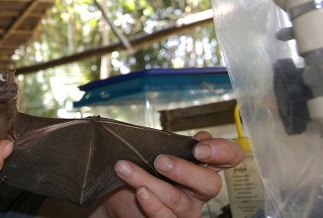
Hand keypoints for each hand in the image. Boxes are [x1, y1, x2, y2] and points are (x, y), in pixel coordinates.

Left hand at [102, 131, 243, 217]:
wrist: (115, 196)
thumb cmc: (138, 168)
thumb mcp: (149, 150)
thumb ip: (165, 141)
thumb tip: (177, 133)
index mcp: (200, 165)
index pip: (229, 157)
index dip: (222, 151)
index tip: (199, 147)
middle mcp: (198, 190)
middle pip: (210, 183)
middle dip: (185, 171)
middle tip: (160, 161)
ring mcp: (186, 210)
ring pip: (176, 199)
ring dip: (147, 180)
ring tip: (125, 168)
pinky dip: (152, 204)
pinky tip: (140, 192)